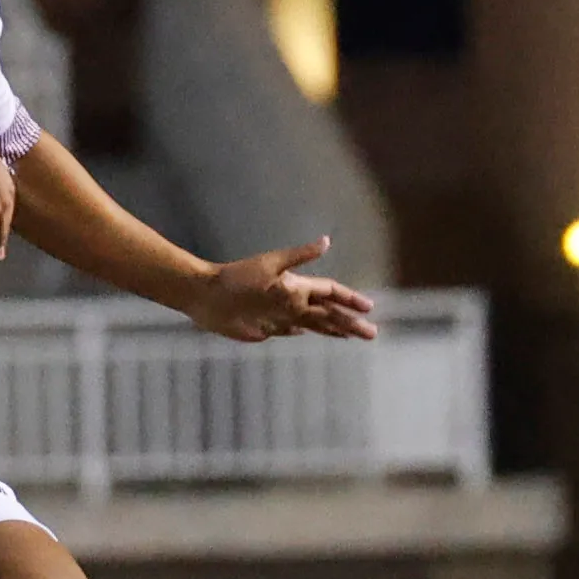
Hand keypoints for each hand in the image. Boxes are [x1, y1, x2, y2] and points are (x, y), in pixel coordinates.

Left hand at [183, 237, 378, 343]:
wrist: (205, 295)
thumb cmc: (236, 278)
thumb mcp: (270, 265)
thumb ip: (299, 257)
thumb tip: (326, 241)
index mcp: (296, 285)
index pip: (330, 293)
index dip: (349, 300)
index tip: (368, 308)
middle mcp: (290, 300)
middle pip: (327, 313)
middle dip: (350, 323)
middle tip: (372, 334)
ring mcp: (277, 314)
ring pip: (313, 324)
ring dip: (333, 330)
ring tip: (352, 336)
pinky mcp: (263, 327)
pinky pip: (287, 330)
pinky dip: (301, 332)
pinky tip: (308, 333)